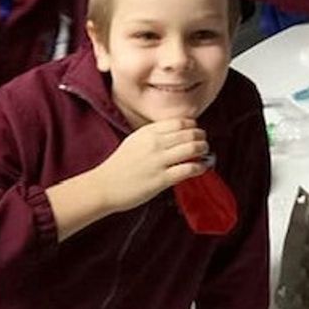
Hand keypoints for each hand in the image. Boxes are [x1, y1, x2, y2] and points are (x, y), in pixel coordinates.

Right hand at [93, 118, 208, 214]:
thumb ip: (155, 135)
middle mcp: (154, 143)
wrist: (103, 186)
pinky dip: (200, 167)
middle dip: (201, 137)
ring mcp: (158, 161)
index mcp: (148, 132)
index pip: (180, 122)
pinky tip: (201, 168)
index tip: (196, 131)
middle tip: (203, 142)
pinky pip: (188, 169)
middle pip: (189, 133)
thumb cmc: (120, 165)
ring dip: (203, 150)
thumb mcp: (135, 140)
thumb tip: (178, 133)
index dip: (193, 126)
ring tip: (204, 153)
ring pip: (192, 148)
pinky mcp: (161, 179)